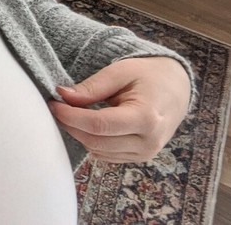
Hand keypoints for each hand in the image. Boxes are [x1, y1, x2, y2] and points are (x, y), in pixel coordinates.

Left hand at [48, 57, 191, 163]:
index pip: (99, 125)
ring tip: (72, 112)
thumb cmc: (148, 76)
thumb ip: (92, 87)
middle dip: (71, 125)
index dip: (71, 116)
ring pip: (98, 151)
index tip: (53, 104)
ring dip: (79, 134)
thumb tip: (62, 95)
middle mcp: (148, 142)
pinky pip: (106, 155)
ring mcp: (145, 154)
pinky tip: (87, 123)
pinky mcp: (140, 157)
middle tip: (57, 106)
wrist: (177, 88)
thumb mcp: (120, 72)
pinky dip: (91, 141)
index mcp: (145, 118)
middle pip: (96, 141)